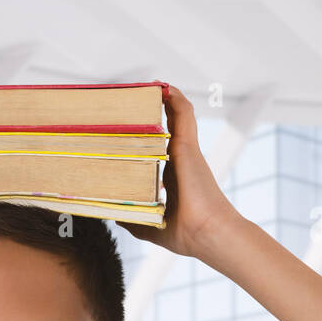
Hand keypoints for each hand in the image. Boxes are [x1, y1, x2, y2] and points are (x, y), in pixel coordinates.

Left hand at [116, 84, 243, 258]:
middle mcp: (178, 161)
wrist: (207, 234)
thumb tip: (114, 215)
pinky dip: (176, 99)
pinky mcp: (188, 147)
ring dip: (162, 100)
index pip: (157, 149)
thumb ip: (133, 219)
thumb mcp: (149, 225)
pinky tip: (164, 87)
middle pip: (164, 128)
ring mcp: (185, 152)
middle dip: (150, 113)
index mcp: (171, 177)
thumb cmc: (186, 234)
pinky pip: (184, 115)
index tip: (128, 127)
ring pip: (176, 117)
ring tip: (147, 86)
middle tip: (131, 101)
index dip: (145, 136)